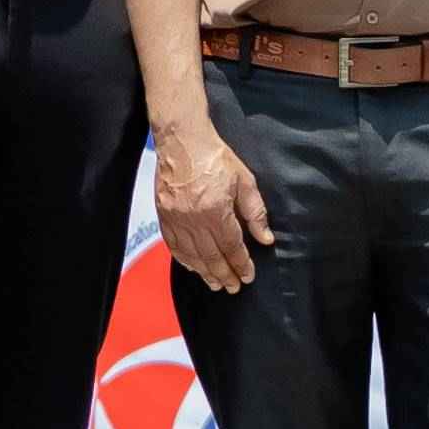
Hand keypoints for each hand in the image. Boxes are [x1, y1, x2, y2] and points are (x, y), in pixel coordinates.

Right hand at [155, 116, 270, 290]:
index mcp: (215, 210)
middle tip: (234, 287)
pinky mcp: (163, 216)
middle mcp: (193, 219)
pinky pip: (174, 246)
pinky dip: (184, 260)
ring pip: (192, 255)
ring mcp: (175, 219)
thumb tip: (265, 239)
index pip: (231, 246)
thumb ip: (255, 213)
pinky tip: (194, 267)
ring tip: (216, 284)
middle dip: (224, 274)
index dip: (241, 264)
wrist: (182, 141)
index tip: (248, 276)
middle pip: (211, 256)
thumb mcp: (245, 180)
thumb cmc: (215, 157)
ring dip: (205, 272)